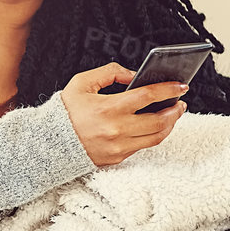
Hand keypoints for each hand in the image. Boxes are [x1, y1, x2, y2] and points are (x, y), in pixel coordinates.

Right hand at [61, 63, 187, 167]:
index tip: (181, 85)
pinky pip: (143, 146)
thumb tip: (133, 75)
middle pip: (159, 120)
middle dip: (175, 110)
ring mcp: (118, 146)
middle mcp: (116, 129)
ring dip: (169, 125)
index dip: (169, 89)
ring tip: (173, 114)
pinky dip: (153, 135)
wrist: (48, 142)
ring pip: (156, 137)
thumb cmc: (65, 112)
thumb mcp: (82, 83)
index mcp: (108, 108)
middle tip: (181, 102)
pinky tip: (155, 125)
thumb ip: (110, 72)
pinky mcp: (117, 157)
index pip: (148, 96)